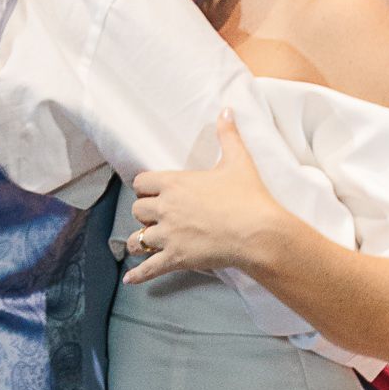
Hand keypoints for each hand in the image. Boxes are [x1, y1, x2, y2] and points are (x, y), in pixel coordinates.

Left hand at [123, 112, 284, 283]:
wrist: (258, 232)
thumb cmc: (249, 197)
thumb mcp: (238, 161)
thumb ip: (228, 135)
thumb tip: (227, 111)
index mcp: (175, 183)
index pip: (141, 182)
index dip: (146, 188)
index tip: (153, 192)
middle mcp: (166, 208)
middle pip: (137, 210)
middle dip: (145, 214)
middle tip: (156, 218)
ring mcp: (169, 235)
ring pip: (138, 239)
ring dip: (140, 241)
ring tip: (143, 244)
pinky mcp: (176, 258)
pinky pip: (149, 268)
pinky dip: (138, 275)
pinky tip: (130, 279)